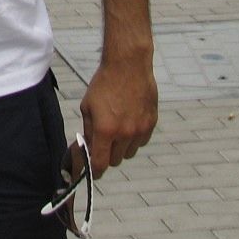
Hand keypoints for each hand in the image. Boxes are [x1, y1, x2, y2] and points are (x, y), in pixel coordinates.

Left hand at [79, 56, 157, 177]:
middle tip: (103, 142)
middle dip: (107, 155)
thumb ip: (89, 131)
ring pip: (129, 152)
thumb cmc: (104, 84)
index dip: (95, 172)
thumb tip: (86, 149)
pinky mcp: (151, 123)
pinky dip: (134, 138)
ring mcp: (140, 129)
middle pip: (115, 160)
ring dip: (122, 147)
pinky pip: (141, 141)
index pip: (100, 164)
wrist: (128, 66)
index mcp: (106, 130)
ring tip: (117, 129)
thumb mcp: (88, 107)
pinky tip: (129, 122)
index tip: (92, 173)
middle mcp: (125, 133)